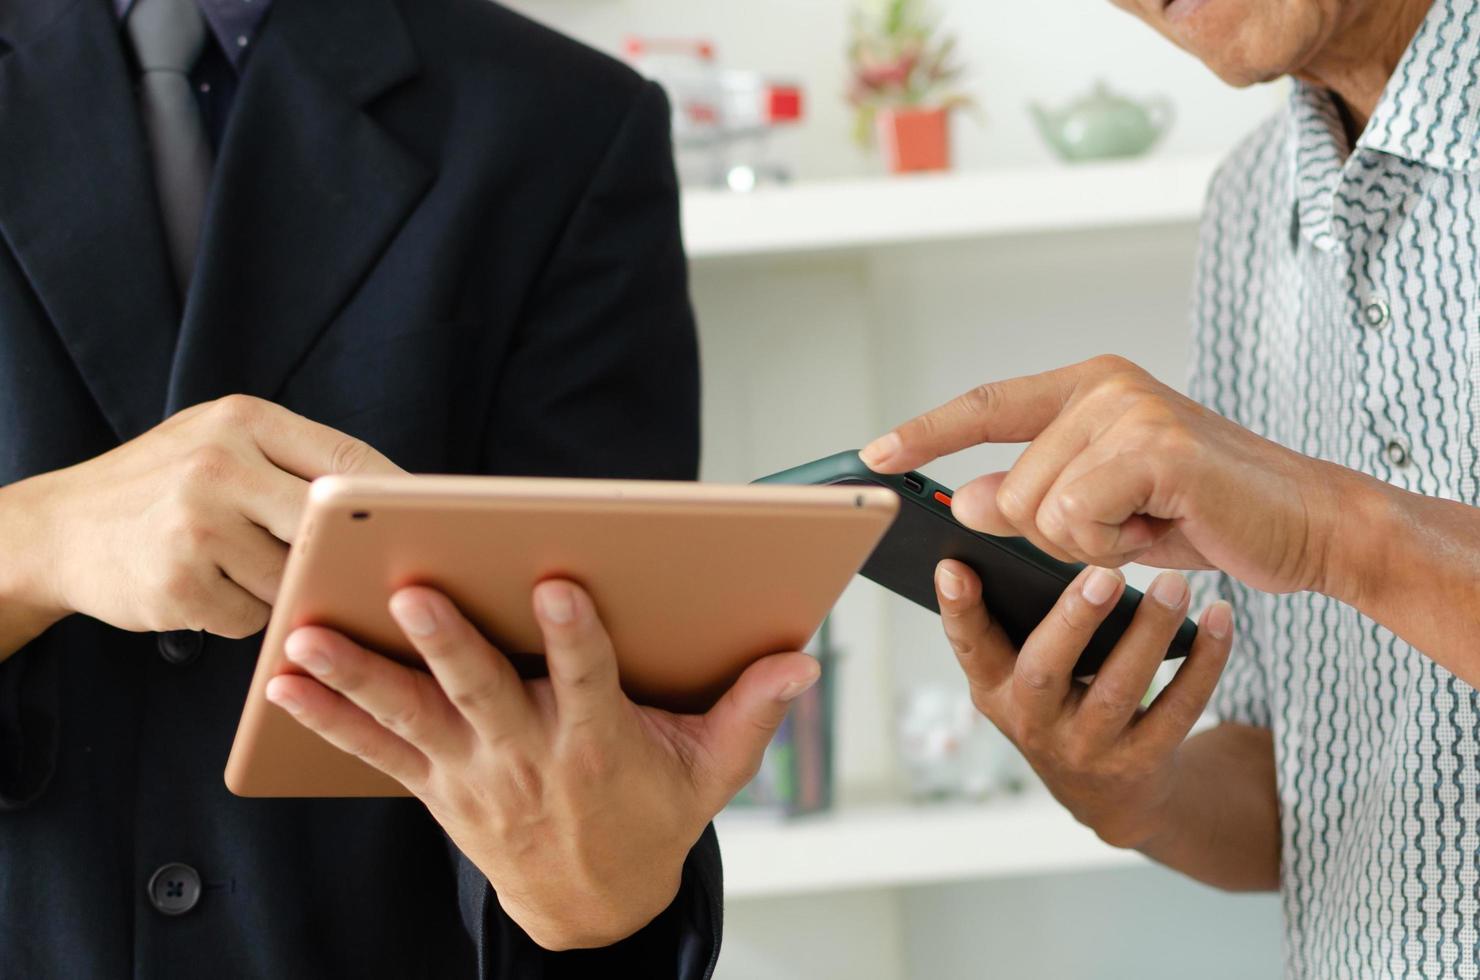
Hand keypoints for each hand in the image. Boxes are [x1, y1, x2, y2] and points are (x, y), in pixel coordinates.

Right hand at [0, 395, 399, 639]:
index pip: (345, 457)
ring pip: (291, 578)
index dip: (396, 494)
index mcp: (241, 420)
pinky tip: (206, 590)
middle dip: (345, 552)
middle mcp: (218, 465)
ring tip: (238, 567)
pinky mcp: (177, 585)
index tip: (432, 521)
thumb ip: (289, 464)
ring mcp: (195, 526)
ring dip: (282, 588)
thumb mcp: (217, 444)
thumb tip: (392, 503)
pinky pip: (250, 616)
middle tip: (366, 570)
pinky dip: (241, 614)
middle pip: (327, 524)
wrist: (56, 530)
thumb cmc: (161, 488)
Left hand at [264, 580, 819, 950]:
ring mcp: (475, 775)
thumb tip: (801, 661)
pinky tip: (284, 683)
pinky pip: (376, 752)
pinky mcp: (438, 788)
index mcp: (600, 745)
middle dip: (449, 643)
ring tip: (309, 637)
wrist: (593, 907)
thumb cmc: (651, 822)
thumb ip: (752, 712)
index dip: (576, 636)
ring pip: (411, 718)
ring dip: (360, 677)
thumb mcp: (712, 774)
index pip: (588, 681)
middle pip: (483, 693)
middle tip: (415, 593)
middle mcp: (529, 758)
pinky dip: (329, 718)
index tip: (561, 584)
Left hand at [862, 355, 1347, 595]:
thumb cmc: (1203, 514)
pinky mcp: (1154, 446)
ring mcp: (1129, 408)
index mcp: (1086, 388)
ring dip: (1091, 545)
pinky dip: (1114, 546)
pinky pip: (1076, 519)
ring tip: (1149, 523)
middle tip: (1126, 525)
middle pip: (1007, 490)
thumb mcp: (1103, 509)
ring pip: (1037, 510)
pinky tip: (1161, 529)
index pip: (984, 405)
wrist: (1305, 525)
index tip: (872, 455)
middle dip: (1057, 535)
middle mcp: (1103, 386)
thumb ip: (1035, 497)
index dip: (925, 432)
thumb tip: (965, 501)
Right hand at [935, 558, 1232, 849]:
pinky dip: (1204, 662)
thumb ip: (1022, 622)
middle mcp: (1033, 723)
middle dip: (1072, 620)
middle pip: (1045, 672)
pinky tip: (1219, 620)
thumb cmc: (1061, 705)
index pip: (970, 648)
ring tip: (1175, 586)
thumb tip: (1046, 545)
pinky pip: (1178, 709)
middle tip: (1104, 573)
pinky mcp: (1141, 760)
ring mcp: (1087, 747)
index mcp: (995, 690)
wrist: (1107, 794)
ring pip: (1118, 690)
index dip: (959, 610)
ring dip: (1149, 633)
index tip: (955, 567)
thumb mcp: (1023, 676)